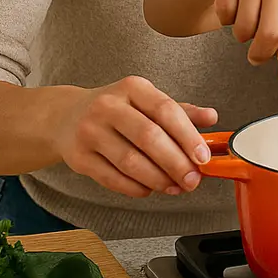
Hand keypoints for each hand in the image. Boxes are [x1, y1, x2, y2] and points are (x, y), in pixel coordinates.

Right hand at [54, 76, 219, 197]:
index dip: (188, 137)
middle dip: (176, 163)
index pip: (166, 110)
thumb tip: (212, 117)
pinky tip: (149, 189)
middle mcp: (108, 106)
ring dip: (158, 180)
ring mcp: (90, 131)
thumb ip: (180, 111)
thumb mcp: (146, 101)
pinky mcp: (78, 157)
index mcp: (132, 88)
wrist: (65, 117)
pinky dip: (135, 188)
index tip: (203, 158)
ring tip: (174, 187)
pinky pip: (112, 178)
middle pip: (149, 137)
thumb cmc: (116, 110)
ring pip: (130, 162)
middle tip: (192, 180)